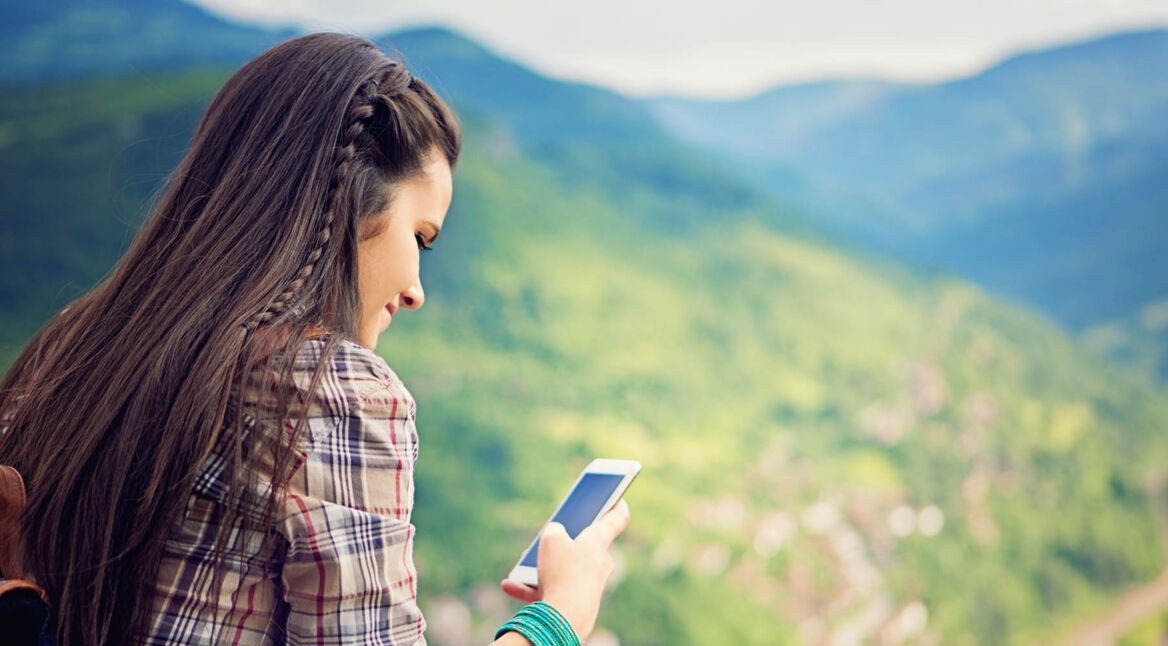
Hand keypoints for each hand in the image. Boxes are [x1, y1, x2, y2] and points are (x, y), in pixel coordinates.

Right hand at [499, 500, 630, 640]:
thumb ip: (553, 530)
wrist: (565, 617)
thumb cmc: (562, 572)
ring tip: (521, 562)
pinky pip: (551, 590)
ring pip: (563, 569)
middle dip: (566, 540)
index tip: (618, 497)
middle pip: (585, 545)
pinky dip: (530, 587)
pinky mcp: (575, 602)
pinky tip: (508, 585)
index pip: (616, 519)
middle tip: (555, 530)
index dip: (616, 504)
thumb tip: (555, 535)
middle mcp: (598, 563)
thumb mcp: (551, 539)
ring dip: (541, 566)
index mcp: (598, 541)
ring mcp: (588, 584)